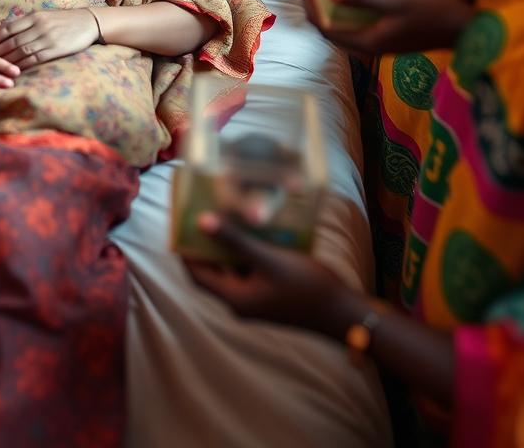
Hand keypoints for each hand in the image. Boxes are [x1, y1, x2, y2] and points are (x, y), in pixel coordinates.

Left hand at [0, 8, 97, 68]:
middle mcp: (38, 26)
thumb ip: (24, 23)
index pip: (7, 27)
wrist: (89, 22)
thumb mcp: (43, 16)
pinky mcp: (56, 49)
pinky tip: (14, 72)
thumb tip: (3, 29)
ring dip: (6, 60)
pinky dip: (23, 65)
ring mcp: (47, 38)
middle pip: (11, 40)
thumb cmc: (63, 20)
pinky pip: (35, 58)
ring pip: (21, 50)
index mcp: (33, 16)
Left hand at [184, 212, 358, 335]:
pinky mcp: (269, 291)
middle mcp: (240, 301)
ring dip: (227, 244)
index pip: (197, 273)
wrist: (343, 312)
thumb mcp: (269, 260)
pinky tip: (250, 228)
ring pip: (231, 267)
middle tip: (201, 212)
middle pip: (213, 269)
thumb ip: (235, 242)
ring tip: (223, 214)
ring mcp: (255, 297)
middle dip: (206, 243)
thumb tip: (201, 222)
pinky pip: (248, 268)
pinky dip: (245, 250)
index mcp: (234, 298)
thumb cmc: (306, 286)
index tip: (180, 222)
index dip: (186, 249)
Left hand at [302, 0, 474, 55]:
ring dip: (332, 10)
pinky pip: (359, 27)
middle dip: (318, 8)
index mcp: (368, 42)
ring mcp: (381, 44)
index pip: (326, 29)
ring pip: (345, 29)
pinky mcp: (391, 38)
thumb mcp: (395, 0)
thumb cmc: (432, 12)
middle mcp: (371, 47)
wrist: (468, 28)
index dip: (311, 8)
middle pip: (333, 30)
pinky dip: (348, 13)